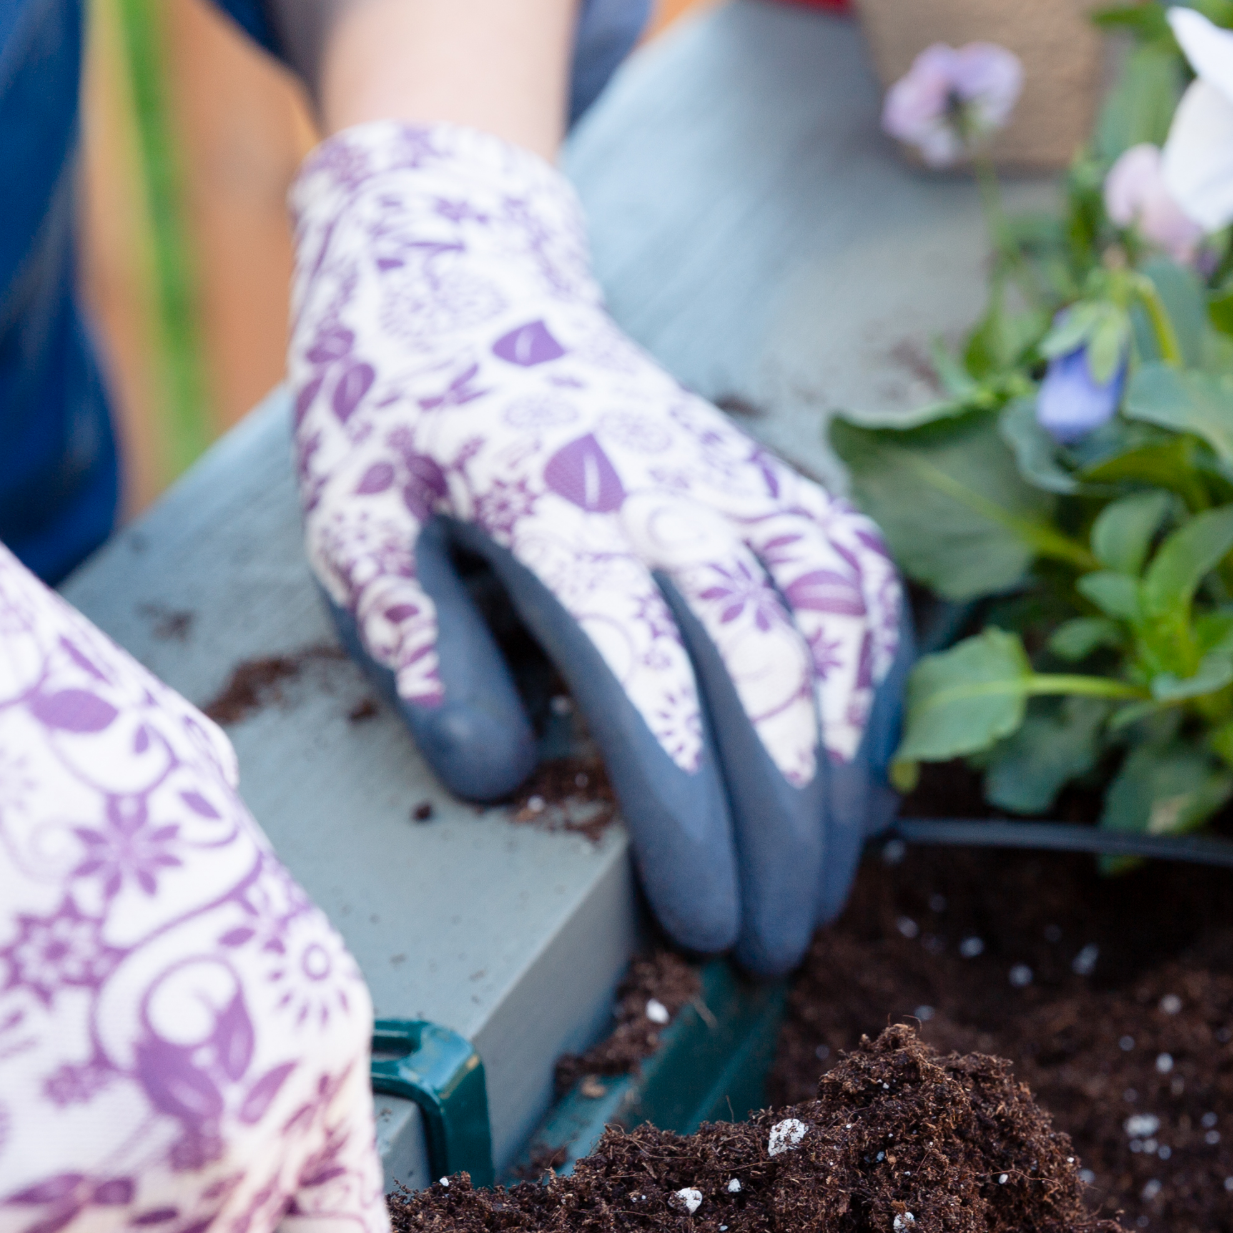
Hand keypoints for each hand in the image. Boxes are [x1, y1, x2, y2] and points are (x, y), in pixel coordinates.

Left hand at [289, 122, 910, 974]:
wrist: (470, 282)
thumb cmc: (399, 429)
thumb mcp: (354, 536)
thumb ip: (420, 654)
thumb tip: (497, 778)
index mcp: (556, 506)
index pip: (651, 682)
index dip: (688, 818)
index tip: (702, 924)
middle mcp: (672, 490)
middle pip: (768, 670)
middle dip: (784, 829)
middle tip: (773, 950)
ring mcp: (739, 479)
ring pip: (840, 630)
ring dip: (842, 774)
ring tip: (822, 890)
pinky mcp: (774, 483)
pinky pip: (863, 588)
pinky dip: (878, 689)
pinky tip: (856, 777)